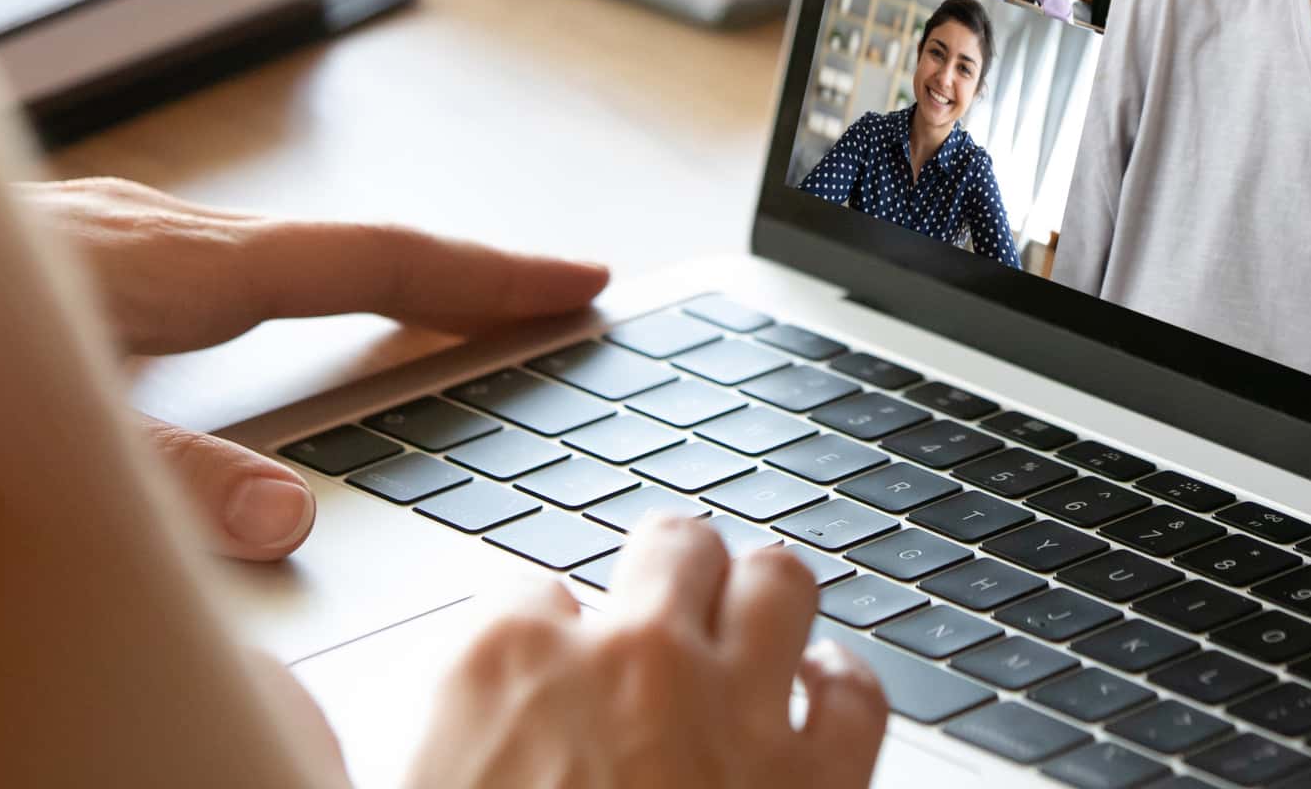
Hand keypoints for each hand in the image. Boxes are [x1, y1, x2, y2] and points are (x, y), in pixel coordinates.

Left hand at [21, 177, 607, 559]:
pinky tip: (283, 327)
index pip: (378, 260)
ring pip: (291, 254)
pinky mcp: (93, 252)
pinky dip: (304, 288)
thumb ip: (173, 481)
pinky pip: (239, 266)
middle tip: (552, 300)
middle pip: (355, 248)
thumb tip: (295, 518)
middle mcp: (173, 236)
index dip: (486, 275)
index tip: (580, 281)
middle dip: (460, 273)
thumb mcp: (47, 422)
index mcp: (188, 265)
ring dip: (379, 279)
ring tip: (452, 311)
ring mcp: (133, 236)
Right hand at [407, 516, 887, 788]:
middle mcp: (627, 659)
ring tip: (755, 623)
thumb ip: (457, 748)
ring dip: (766, 600)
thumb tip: (475, 744)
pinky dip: (841, 690)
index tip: (551, 665)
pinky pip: (853, 694)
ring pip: (777, 580)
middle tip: (668, 608)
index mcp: (502, 664)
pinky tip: (820, 697)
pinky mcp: (818, 780)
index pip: (527, 591)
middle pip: (672, 546)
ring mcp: (731, 709)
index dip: (546, 633)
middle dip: (673, 573)